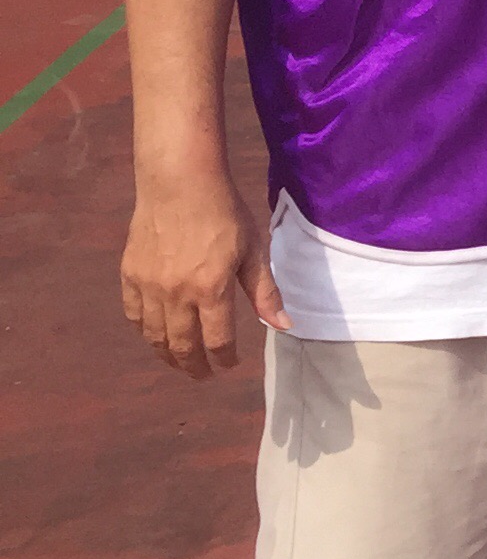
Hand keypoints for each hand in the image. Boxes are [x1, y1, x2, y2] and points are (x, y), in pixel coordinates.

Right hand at [121, 167, 285, 377]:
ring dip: (166, 353)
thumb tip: (284, 325)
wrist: (179, 183)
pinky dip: (143, 331)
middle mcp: (176, 294)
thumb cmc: (224, 214)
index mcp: (211, 289)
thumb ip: (264, 292)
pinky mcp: (130, 274)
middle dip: (193, 365)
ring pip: (154, 335)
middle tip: (201, 375)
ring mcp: (149, 286)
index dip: (224, 359)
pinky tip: (153, 334)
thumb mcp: (253, 251)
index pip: (217, 340)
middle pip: (182, 345)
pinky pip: (133, 314)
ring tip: (178, 360)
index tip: (229, 365)